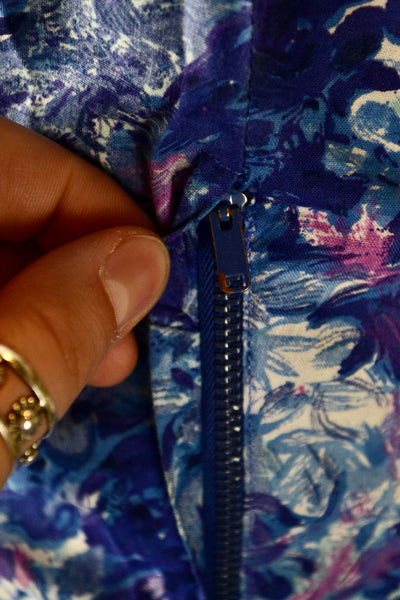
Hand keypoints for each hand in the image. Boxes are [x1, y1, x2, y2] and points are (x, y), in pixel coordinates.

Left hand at [0, 117, 169, 486]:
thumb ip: (58, 325)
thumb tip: (142, 258)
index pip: (9, 161)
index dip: (92, 204)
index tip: (151, 260)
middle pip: (5, 204)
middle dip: (80, 263)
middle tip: (130, 328)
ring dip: (55, 299)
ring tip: (103, 359)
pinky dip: (19, 318)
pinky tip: (47, 364)